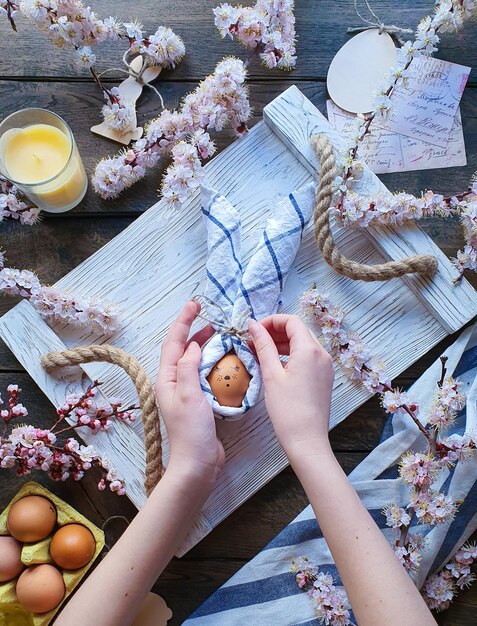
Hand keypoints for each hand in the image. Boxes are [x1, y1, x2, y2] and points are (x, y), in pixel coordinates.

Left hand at [156, 301, 224, 486]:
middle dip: (192, 330)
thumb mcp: (189, 395)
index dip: (183, 322)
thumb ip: (188, 367)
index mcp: (167, 380)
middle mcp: (173, 383)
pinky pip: (202, 374)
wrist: (197, 463)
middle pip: (180, 349)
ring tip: (217, 333)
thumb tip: (190, 346)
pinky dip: (211, 362)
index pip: (173, 343)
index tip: (194, 304)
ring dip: (203, 345)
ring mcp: (185, 393)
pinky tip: (223, 361)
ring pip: (192, 360)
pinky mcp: (198, 401)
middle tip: (207, 316)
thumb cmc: (191, 432)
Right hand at [248, 314, 333, 459]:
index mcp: (310, 350)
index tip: (253, 330)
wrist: (307, 440)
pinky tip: (275, 365)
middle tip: (254, 341)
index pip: (291, 321)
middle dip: (275, 331)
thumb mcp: (271, 374)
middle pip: (298, 330)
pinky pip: (308, 357)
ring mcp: (325, 366)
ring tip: (260, 352)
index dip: (271, 321)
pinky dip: (291, 355)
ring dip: (282, 343)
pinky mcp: (324, 377)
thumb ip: (263, 346)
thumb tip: (252, 325)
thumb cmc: (287, 410)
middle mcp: (322, 354)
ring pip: (303, 343)